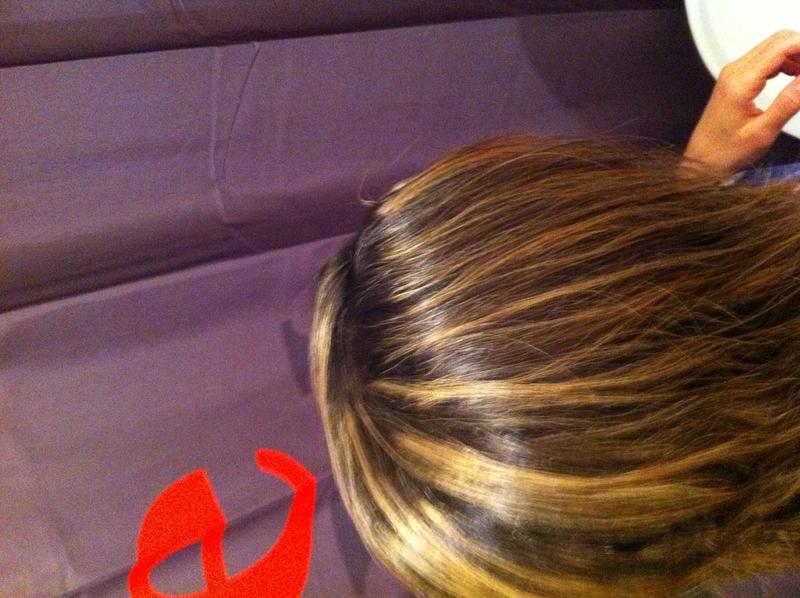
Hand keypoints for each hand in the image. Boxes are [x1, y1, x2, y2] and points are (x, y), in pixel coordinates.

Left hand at [680, 29, 799, 177]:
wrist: (701, 160)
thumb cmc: (725, 152)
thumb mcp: (762, 133)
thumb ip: (788, 103)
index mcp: (740, 82)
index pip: (782, 46)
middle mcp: (735, 71)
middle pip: (779, 41)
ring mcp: (734, 73)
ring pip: (774, 48)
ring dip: (797, 57)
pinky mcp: (736, 79)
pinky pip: (766, 59)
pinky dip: (786, 63)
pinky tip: (796, 78)